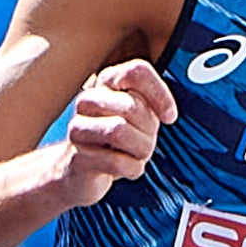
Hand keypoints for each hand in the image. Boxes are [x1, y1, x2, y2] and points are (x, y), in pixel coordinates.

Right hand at [56, 60, 175, 206]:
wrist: (83, 173)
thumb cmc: (118, 140)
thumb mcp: (141, 115)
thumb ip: (152, 103)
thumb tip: (168, 113)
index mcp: (107, 82)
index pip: (136, 72)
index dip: (159, 95)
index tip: (169, 117)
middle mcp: (87, 100)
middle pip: (131, 106)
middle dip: (149, 130)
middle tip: (145, 140)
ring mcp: (77, 128)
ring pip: (119, 131)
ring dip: (142, 150)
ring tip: (137, 155)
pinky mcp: (76, 158)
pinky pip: (116, 161)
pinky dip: (132, 169)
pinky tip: (127, 169)